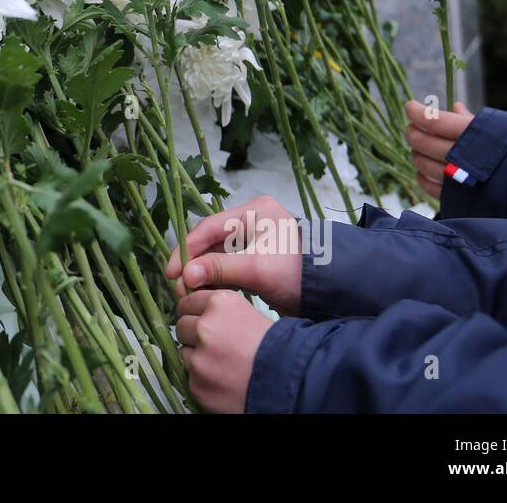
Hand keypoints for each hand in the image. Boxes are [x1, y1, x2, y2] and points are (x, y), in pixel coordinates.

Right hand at [164, 197, 301, 314]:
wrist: (334, 291)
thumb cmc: (298, 271)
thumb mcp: (257, 268)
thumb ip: (219, 269)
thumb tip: (185, 276)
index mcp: (253, 212)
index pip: (209, 228)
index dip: (187, 250)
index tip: (172, 273)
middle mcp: (251, 223)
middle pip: (211, 243)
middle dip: (194, 266)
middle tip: (179, 289)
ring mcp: (254, 243)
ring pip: (217, 258)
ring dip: (203, 276)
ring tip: (189, 295)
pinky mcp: (257, 262)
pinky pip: (229, 269)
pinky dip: (216, 282)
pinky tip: (206, 295)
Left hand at [176, 290, 271, 412]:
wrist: (293, 383)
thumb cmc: (279, 348)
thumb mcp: (251, 314)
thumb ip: (222, 311)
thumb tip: (199, 312)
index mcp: (220, 303)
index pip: (188, 302)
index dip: (194, 312)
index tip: (198, 319)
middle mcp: (205, 326)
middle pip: (182, 326)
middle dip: (193, 334)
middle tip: (212, 344)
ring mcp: (199, 358)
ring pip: (184, 353)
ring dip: (197, 357)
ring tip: (221, 363)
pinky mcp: (198, 384)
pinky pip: (191, 378)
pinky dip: (203, 379)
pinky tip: (223, 380)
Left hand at [404, 100, 474, 198]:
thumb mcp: (499, 128)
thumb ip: (470, 120)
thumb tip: (453, 107)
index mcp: (474, 134)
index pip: (434, 120)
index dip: (418, 112)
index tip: (411, 107)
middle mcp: (461, 156)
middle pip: (423, 141)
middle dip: (413, 132)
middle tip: (412, 127)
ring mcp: (456, 178)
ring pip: (421, 162)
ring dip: (416, 152)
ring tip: (419, 147)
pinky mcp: (456, 197)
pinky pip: (428, 185)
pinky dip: (422, 175)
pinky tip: (423, 170)